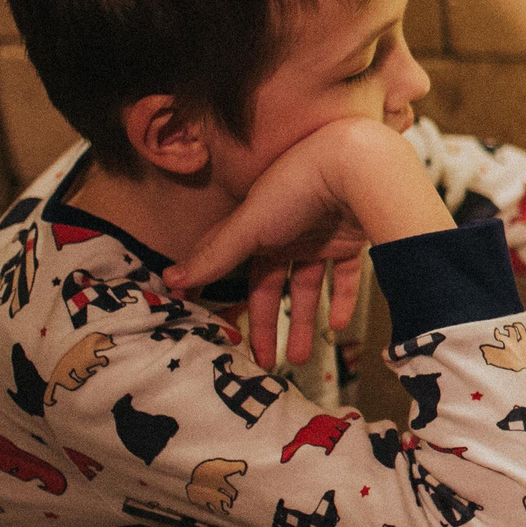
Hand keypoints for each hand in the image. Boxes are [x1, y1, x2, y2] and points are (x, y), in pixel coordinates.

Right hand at [163, 118, 453, 369]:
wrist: (355, 167)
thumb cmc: (295, 188)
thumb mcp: (249, 226)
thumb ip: (216, 256)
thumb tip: (170, 279)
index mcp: (256, 225)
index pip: (229, 262)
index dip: (213, 287)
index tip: (199, 315)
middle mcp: (287, 232)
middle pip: (270, 286)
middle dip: (264, 323)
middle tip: (263, 360)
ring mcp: (320, 237)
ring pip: (308, 288)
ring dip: (302, 322)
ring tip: (299, 358)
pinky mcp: (351, 242)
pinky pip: (345, 278)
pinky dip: (342, 302)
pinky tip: (337, 327)